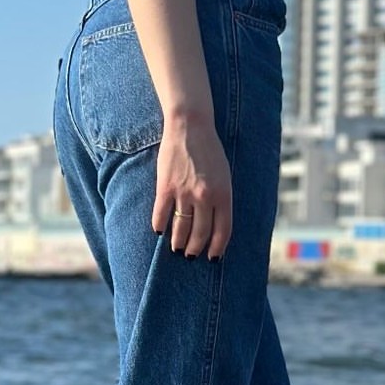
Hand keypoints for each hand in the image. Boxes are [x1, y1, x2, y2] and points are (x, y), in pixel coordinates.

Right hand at [152, 112, 232, 259]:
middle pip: (200, 233)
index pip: (223, 230)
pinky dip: (159, 226)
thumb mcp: (225, 175)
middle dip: (195, 248)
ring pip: (180, 228)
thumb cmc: (210, 151)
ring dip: (178, 242)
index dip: (217, 247)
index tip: (212, 257)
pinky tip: (159, 232)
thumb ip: (221, 198)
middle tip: (190, 255)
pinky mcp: (165, 187)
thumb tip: (215, 222)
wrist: (190, 127)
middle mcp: (205, 197)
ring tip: (176, 248)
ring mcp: (184, 193)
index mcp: (224, 194)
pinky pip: (161, 214)